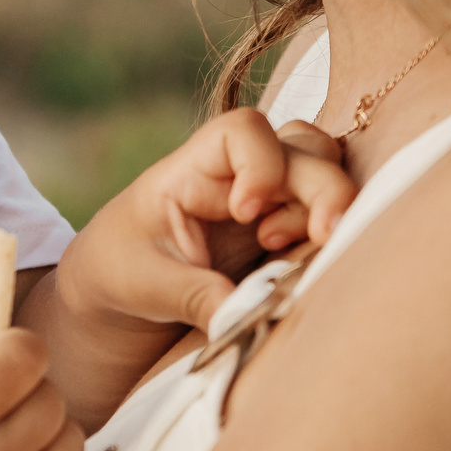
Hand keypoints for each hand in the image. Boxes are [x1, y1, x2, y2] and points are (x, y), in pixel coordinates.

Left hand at [57, 108, 356, 340]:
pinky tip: (294, 266)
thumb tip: (241, 319)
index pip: (244, 131)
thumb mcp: (145, 284)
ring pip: (327, 170)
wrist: (120, 287)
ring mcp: (270, 198)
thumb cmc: (122, 269)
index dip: (261, 164)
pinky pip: (329, 215)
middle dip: (325, 191)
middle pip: (305, 149)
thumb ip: (193, 297)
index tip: (246, 213)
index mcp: (194, 170)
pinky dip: (329, 235)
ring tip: (280, 249)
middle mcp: (239, 174)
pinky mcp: (289, 229)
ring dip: (328, 207)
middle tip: (320, 238)